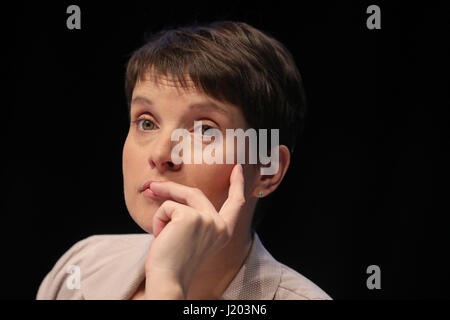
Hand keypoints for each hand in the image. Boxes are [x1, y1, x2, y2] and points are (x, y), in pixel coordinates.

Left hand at [144, 164, 245, 298]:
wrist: (168, 280)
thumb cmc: (175, 262)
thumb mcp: (192, 236)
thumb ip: (193, 217)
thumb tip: (168, 189)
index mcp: (224, 232)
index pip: (236, 203)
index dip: (238, 184)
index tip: (238, 168)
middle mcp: (220, 225)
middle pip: (195, 194)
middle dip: (171, 188)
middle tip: (151, 186)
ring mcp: (207, 219)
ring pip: (179, 197)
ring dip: (162, 211)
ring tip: (159, 232)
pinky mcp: (189, 217)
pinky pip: (167, 207)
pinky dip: (158, 220)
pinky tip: (162, 237)